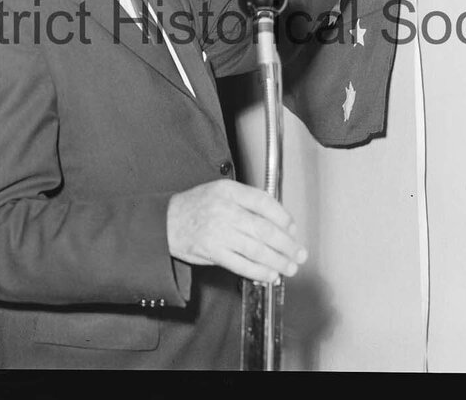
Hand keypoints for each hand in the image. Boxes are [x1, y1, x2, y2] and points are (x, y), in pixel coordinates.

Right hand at [167, 179, 306, 283]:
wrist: (166, 222)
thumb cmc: (196, 207)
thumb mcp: (220, 192)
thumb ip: (246, 202)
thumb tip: (278, 222)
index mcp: (228, 191)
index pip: (264, 202)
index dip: (283, 217)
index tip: (292, 229)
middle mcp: (225, 210)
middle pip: (265, 229)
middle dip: (287, 245)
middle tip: (299, 254)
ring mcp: (218, 232)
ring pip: (257, 249)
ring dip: (278, 261)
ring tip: (289, 267)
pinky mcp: (213, 252)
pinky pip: (242, 264)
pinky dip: (259, 272)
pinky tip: (269, 274)